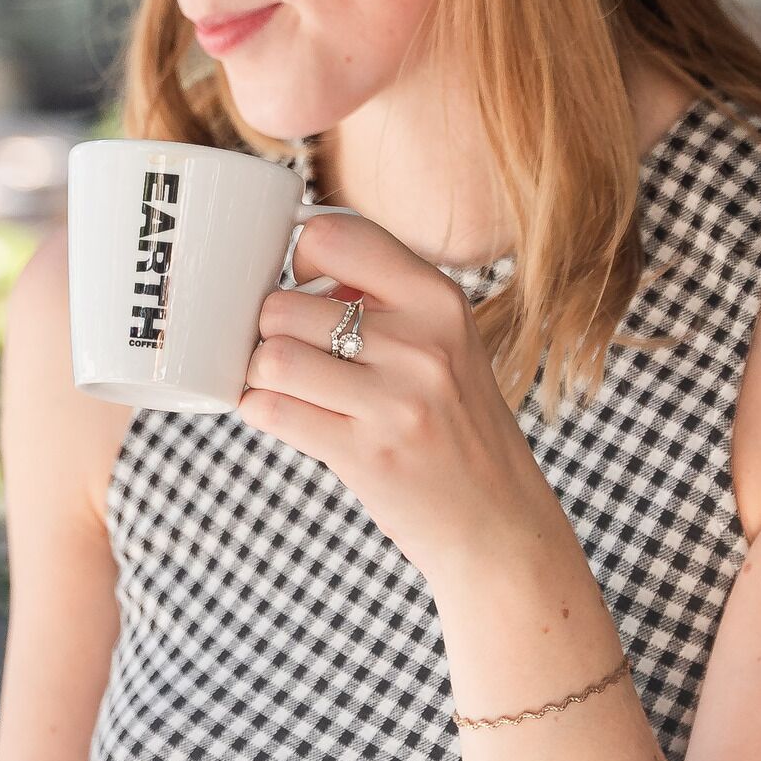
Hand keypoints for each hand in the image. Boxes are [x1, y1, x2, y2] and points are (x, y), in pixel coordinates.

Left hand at [239, 212, 571, 587]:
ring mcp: (395, 402)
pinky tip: (284, 416)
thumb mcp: (446, 345)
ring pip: (272, 356)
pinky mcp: (366, 455)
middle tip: (295, 353)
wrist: (499, 524)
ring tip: (286, 387)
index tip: (307, 289)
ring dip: (261, 374)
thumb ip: (385, 301)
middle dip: (272, 330)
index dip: (302, 259)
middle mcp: (422, 344)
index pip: (336, 235)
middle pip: (284, 304)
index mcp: (439, 301)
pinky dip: (261, 410)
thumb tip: (300, 269)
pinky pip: (272, 410)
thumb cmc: (457, 428)